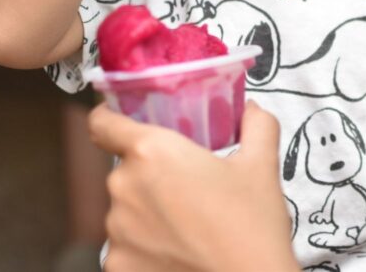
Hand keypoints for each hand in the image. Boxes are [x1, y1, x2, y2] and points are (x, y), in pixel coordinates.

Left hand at [89, 101, 299, 271]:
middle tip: (187, 186)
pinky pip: (126, 246)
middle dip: (150, 175)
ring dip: (148, 212)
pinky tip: (178, 251)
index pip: (103, 124)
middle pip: (125, 170)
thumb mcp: (262, 164)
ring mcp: (116, 232)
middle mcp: (124, 188)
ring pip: (126, 210)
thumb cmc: (253, 224)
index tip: (118, 118)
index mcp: (152, 153)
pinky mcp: (117, 266)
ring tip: (188, 225)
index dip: (108, 117)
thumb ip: (256, 125)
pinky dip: (145, 247)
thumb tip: (251, 109)